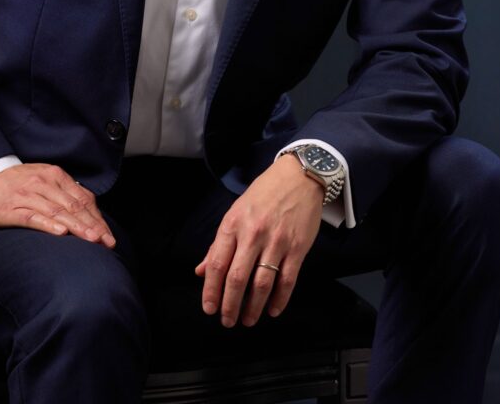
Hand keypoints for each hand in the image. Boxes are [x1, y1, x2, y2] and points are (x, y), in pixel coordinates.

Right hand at [0, 163, 115, 246]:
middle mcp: (43, 183)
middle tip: (106, 241)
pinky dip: (47, 224)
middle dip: (92, 225)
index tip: (109, 235)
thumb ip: (66, 192)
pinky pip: (31, 217)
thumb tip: (92, 211)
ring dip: (76, 226)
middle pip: (72, 206)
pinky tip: (60, 232)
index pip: (82, 199)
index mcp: (55, 175)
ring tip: (91, 239)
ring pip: (56, 212)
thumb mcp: (45, 180)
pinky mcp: (10, 209)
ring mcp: (26, 195)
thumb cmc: (18, 183)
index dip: (97, 218)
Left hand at [195, 154, 323, 326]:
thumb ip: (218, 244)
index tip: (209, 309)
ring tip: (248, 320)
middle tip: (227, 321)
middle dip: (230, 305)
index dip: (211, 291)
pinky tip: (272, 310)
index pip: (217, 264)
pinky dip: (279, 300)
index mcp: (233, 224)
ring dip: (253, 307)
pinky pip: (287, 280)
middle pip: (237, 278)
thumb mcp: (235, 212)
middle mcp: (253, 234)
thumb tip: (201, 271)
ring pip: (261, 284)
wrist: (298, 177)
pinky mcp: (297, 248)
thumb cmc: (263, 194)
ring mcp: (276, 242)